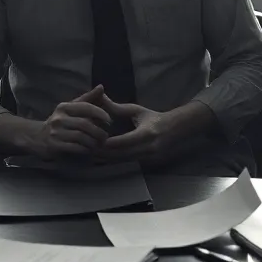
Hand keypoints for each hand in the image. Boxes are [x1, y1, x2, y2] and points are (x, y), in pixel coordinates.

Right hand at [28, 86, 111, 160]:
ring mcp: (55, 132)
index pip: (86, 107)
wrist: (37, 137)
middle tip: (105, 136)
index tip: (109, 121)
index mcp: (64, 107)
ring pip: (81, 137)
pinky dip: (85, 149)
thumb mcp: (72, 108)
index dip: (100, 113)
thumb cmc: (61, 121)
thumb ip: (88, 98)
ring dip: (93, 142)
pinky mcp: (54, 146)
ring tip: (99, 144)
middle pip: (85, 124)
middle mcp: (58, 118)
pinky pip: (75, 148)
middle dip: (99, 131)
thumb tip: (101, 87)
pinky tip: (89, 150)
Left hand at [96, 99, 215, 165]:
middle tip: (87, 148)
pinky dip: (112, 160)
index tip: (94, 140)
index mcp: (147, 133)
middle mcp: (148, 148)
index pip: (124, 141)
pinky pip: (125, 163)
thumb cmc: (153, 117)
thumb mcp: (136, 110)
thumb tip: (101, 98)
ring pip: (122, 161)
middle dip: (104, 153)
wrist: (174, 130)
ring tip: (90, 153)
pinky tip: (100, 157)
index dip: (109, 143)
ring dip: (106, 158)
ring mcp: (147, 157)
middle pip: (121, 154)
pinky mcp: (145, 162)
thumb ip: (117, 108)